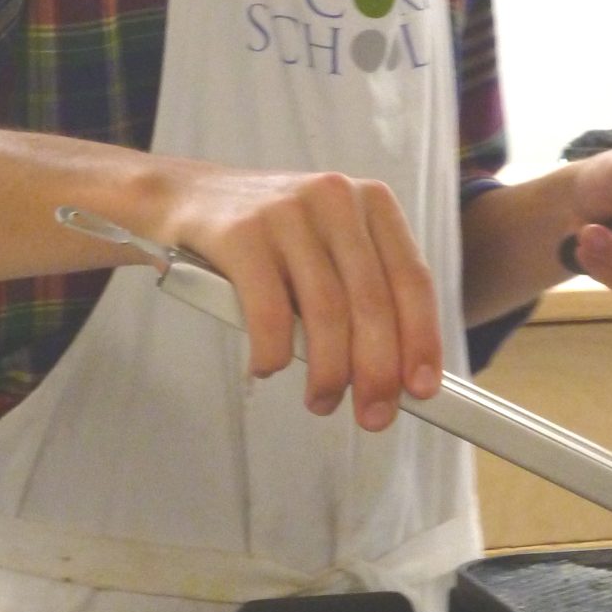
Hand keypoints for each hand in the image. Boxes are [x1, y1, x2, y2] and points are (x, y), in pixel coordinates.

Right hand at [141, 160, 442, 431]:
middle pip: (372, 302)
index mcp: (371, 202)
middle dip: (377, 372)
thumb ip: (364, 292)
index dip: (422, 340)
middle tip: (373, 415)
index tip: (421, 389)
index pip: (412, 279)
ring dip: (327, 373)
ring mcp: (287, 212)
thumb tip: (397, 373)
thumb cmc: (271, 235)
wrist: (190, 195)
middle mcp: (336, 199)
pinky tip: (269, 368)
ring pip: (325, 313)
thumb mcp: (329, 244)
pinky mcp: (242, 233)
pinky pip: (270, 313)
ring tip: (320, 401)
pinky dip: (275, 354)